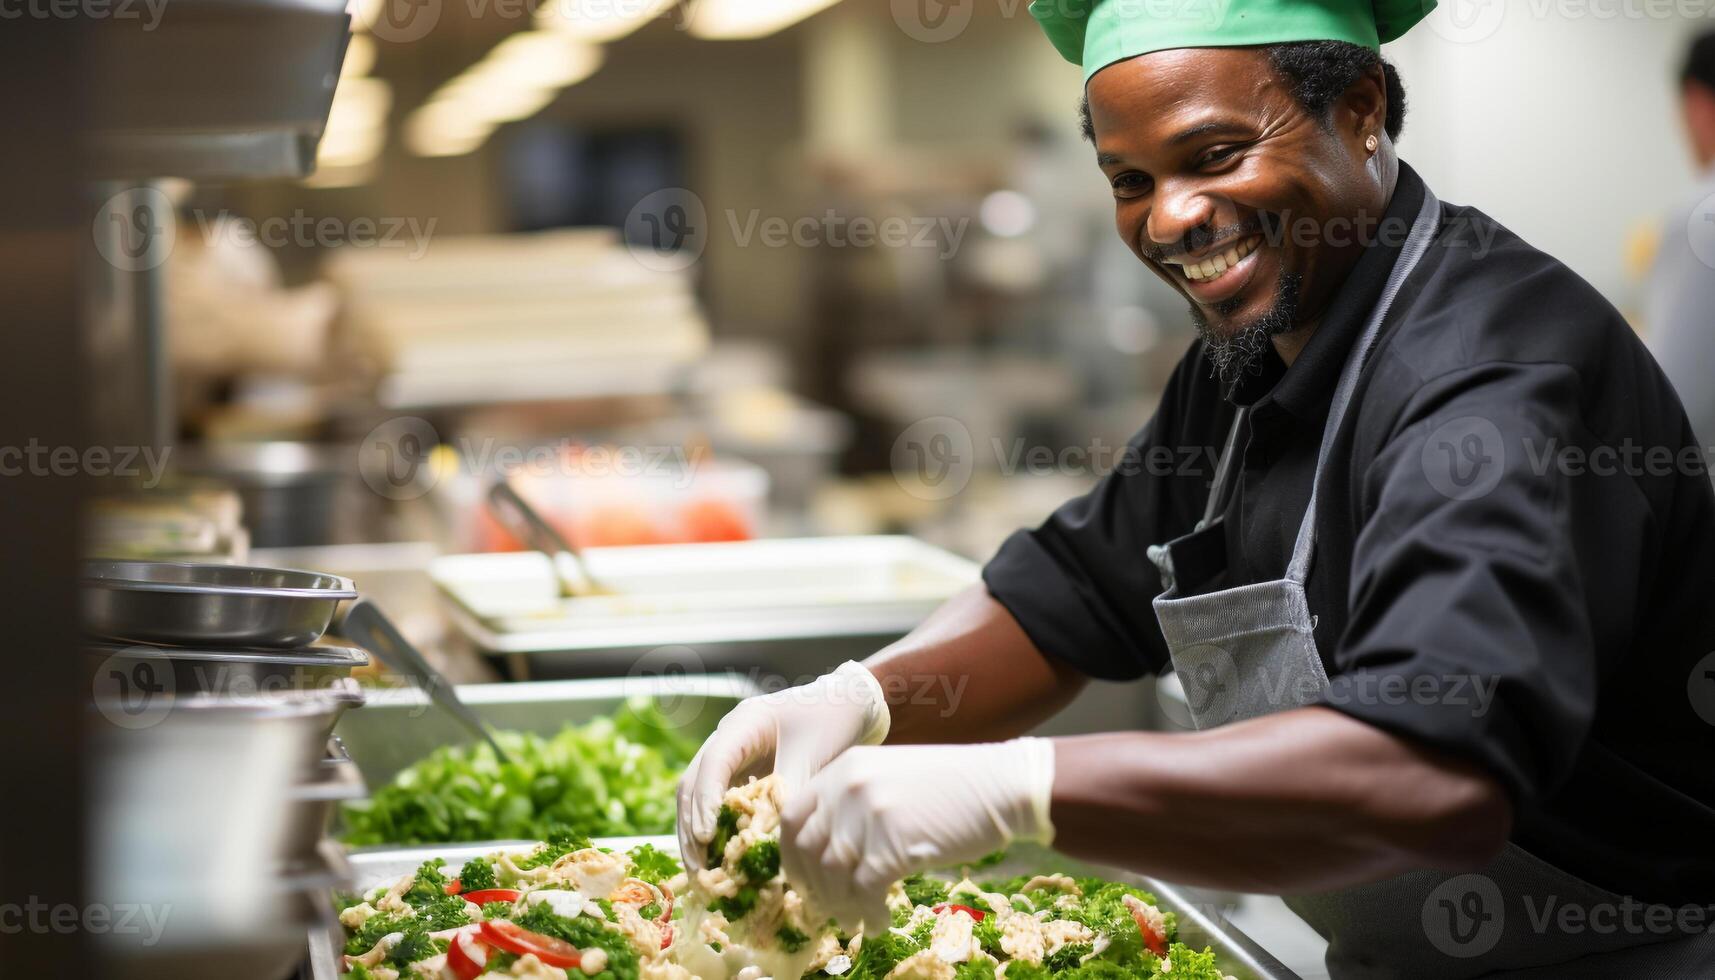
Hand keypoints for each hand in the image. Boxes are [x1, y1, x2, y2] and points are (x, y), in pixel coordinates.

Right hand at [677, 661, 889, 869]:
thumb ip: (790, 791)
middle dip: (692, 824)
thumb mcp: (814, 754)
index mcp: (744, 723)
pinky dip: (719, 828)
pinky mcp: (744, 772)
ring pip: (700, 794)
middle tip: (699, 865)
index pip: (714, 763)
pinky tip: (723, 856)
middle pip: (694, 781)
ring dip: (698, 831)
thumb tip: (771, 840)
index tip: (707, 836)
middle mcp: (729, 737)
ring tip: (704, 869)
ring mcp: (733, 754)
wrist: (850, 702)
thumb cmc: (833, 718)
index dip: (706, 800)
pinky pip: (721, 801)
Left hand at [780, 738, 1055, 933]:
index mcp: (844, 768)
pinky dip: (868, 913)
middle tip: (829, 909)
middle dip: (813, 887)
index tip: (805, 882)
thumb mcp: (891, 778)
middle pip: (806, 848)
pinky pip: (864, 890)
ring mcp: (870, 813)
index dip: (793, 856)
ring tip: (856, 920)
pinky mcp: (894, 842)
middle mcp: (848, 785)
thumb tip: (824, 855)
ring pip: (831, 873)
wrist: (1003, 786)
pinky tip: (881, 922)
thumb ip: (853, 804)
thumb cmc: (953, 788)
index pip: (792, 816)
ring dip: (840, 905)